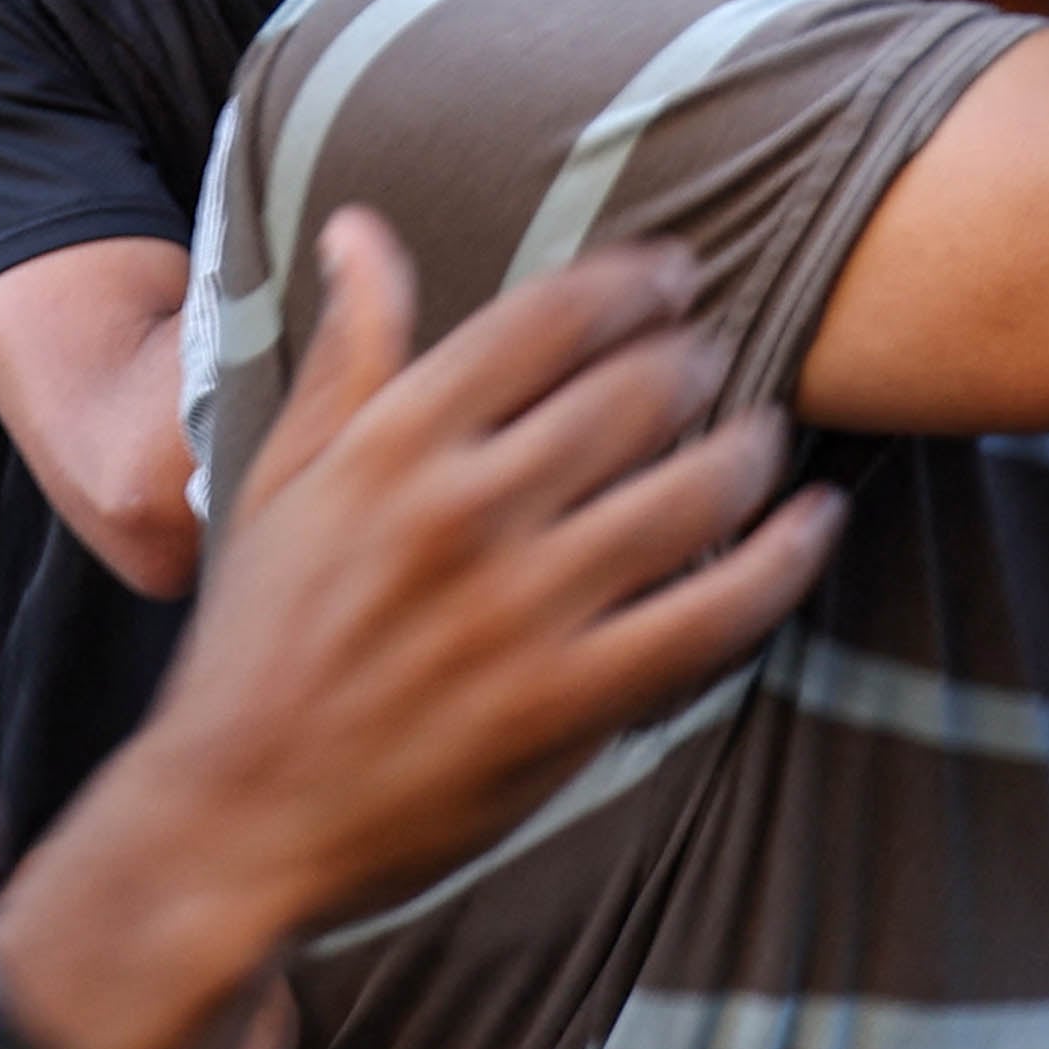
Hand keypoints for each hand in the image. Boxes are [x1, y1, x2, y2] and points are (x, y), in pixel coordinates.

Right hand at [168, 214, 842, 933]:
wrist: (234, 820)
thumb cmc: (258, 642)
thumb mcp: (282, 481)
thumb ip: (346, 355)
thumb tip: (359, 228)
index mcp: (392, 444)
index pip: (547, 319)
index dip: (633, 281)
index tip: (675, 273)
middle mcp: (464, 512)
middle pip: (634, 392)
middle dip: (696, 359)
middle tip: (717, 356)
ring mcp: (522, 611)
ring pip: (688, 492)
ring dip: (749, 448)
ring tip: (764, 434)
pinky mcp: (568, 703)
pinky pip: (710, 615)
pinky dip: (781, 561)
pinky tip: (814, 523)